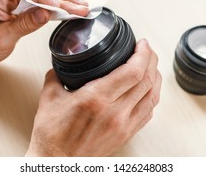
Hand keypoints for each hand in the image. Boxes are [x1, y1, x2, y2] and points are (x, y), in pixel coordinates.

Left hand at [0, 0, 88, 63]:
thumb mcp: (1, 37)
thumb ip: (24, 24)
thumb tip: (44, 13)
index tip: (55, 5)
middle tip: (80, 6)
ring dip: (64, 1)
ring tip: (82, 7)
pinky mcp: (23, 5)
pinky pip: (42, 2)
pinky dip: (57, 7)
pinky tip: (70, 9)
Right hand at [26, 39, 161, 155]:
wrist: (57, 163)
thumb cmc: (52, 136)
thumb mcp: (49, 98)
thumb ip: (56, 76)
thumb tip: (61, 65)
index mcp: (97, 98)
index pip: (133, 71)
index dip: (143, 54)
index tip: (142, 43)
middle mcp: (115, 112)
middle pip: (148, 80)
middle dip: (151, 59)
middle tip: (146, 49)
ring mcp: (124, 125)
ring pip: (153, 96)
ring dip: (155, 77)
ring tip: (150, 66)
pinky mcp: (126, 135)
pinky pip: (149, 112)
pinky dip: (152, 96)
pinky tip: (147, 90)